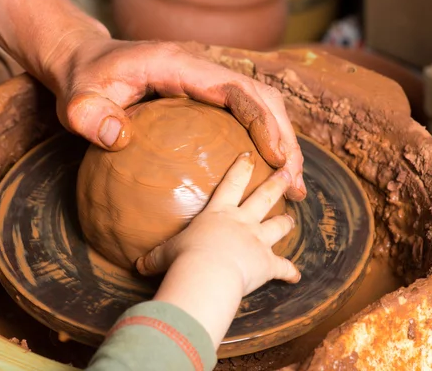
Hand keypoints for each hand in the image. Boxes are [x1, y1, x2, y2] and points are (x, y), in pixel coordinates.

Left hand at [45, 36, 305, 200]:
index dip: (263, 121)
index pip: (237, 89)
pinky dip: (262, 141)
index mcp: (180, 65)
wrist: (84, 61)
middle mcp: (201, 69)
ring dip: (281, 142)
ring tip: (291, 185)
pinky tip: (263, 172)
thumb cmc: (82, 80)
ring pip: (259, 106)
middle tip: (294, 184)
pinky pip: (243, 115)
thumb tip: (119, 139)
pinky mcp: (203, 96)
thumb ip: (90, 116)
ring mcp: (205, 81)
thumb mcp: (77, 99)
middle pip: (261, 97)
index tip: (279, 158)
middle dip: (286, 138)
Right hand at [137, 151, 300, 294]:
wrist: (207, 274)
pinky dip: (290, 272)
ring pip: (278, 227)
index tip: (250, 155)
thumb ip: (155, 257)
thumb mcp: (165, 254)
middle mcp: (242, 223)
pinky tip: (295, 276)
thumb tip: (136, 265)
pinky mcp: (267, 264)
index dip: (241, 168)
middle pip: (264, 198)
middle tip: (287, 173)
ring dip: (286, 223)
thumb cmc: (184, 258)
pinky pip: (283, 267)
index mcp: (219, 213)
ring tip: (291, 219)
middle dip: (276, 184)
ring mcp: (258, 241)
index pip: (232, 183)